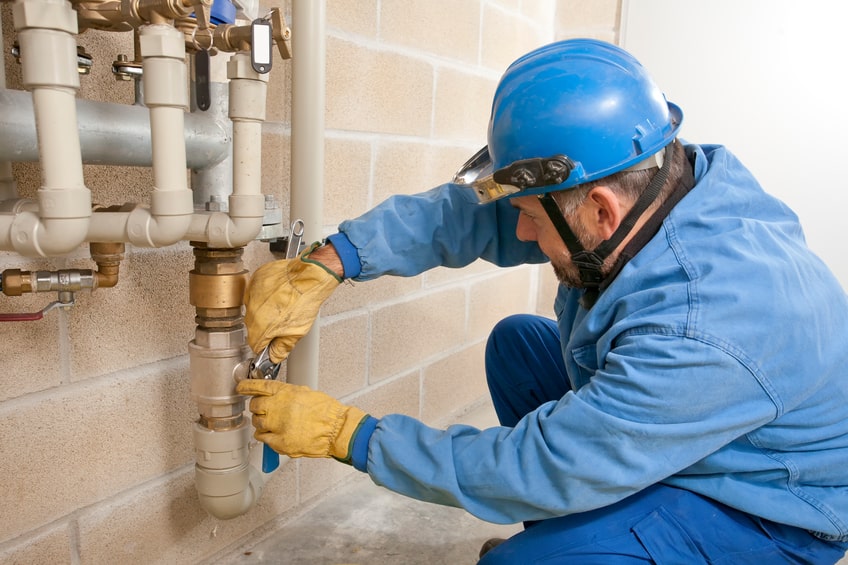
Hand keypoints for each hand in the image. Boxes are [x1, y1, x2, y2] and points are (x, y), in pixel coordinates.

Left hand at [236, 379, 368, 461]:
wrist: (336, 430)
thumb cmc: (327, 412)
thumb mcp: (305, 393)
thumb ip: (287, 394)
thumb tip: (274, 396)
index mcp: (285, 392)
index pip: (258, 386)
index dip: (247, 386)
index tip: (241, 387)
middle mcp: (278, 407)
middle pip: (255, 406)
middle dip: (257, 407)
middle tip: (263, 409)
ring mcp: (277, 426)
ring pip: (257, 422)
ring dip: (262, 422)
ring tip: (273, 423)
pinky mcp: (279, 442)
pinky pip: (262, 438)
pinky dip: (265, 435)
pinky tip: (273, 433)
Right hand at [244, 242, 341, 362]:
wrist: (310, 276)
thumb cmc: (305, 301)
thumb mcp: (297, 332)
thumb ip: (282, 347)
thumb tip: (275, 356)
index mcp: (261, 327)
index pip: (255, 344)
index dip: (264, 345)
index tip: (271, 342)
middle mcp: (252, 311)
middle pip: (253, 326)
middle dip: (265, 327)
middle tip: (280, 322)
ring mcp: (253, 294)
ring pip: (253, 308)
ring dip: (263, 310)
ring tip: (281, 306)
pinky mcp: (256, 280)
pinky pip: (255, 292)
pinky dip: (263, 295)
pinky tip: (277, 295)